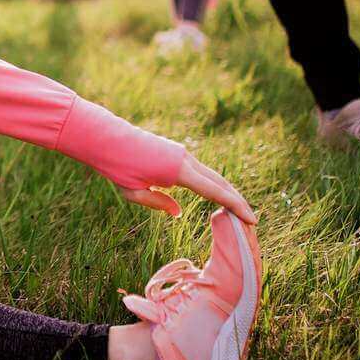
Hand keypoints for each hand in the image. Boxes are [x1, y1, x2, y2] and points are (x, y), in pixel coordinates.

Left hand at [118, 152, 257, 223]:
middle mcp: (185, 159)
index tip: (253, 221)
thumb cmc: (116, 166)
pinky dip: (214, 185)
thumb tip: (177, 212)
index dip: (236, 207)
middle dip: (237, 201)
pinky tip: (218, 196)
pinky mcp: (178, 153)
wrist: (106, 138)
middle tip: (252, 221)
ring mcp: (183, 154)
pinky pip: (201, 172)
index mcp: (178, 170)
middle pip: (220, 183)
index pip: (215, 191)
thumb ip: (157, 203)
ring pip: (212, 176)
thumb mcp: (133, 193)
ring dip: (227, 192)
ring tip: (239, 212)